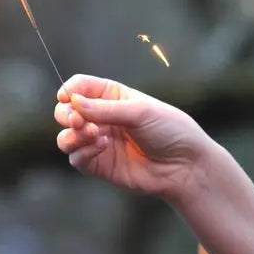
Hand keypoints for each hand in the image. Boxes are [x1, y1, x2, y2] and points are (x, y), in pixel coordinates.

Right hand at [54, 74, 213, 201]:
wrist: (187, 167)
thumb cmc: (170, 131)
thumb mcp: (140, 112)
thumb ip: (105, 109)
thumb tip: (74, 102)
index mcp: (110, 96)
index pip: (79, 86)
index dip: (69, 90)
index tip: (66, 97)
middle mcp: (100, 117)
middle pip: (65, 110)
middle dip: (65, 114)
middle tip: (77, 120)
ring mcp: (98, 141)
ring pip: (65, 137)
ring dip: (71, 135)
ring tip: (91, 133)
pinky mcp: (99, 165)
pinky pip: (76, 158)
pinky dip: (82, 152)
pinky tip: (102, 147)